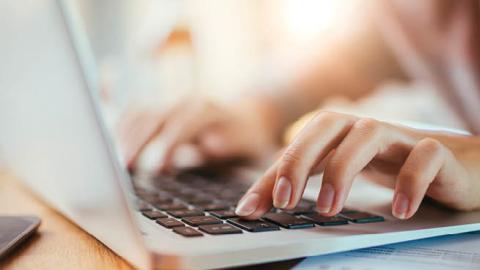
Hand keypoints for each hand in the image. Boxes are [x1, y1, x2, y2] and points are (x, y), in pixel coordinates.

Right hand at [117, 98, 279, 171]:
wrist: (251, 116)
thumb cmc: (251, 139)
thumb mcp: (250, 144)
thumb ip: (231, 145)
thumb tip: (208, 145)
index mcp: (209, 110)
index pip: (183, 122)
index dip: (169, 143)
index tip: (158, 166)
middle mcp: (187, 103)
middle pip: (154, 116)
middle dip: (138, 141)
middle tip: (124, 167)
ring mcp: (172, 106)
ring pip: (140, 114)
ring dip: (125, 136)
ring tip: (115, 163)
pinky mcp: (162, 113)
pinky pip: (134, 115)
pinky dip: (120, 128)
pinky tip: (111, 145)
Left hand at [235, 112, 479, 219]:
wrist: (456, 163)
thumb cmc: (391, 165)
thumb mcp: (341, 173)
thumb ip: (299, 184)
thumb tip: (250, 206)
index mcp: (340, 133)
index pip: (297, 146)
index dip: (270, 175)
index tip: (250, 209)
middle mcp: (365, 128)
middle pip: (327, 125)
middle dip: (300, 159)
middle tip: (285, 200)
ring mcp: (401, 137)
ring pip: (369, 133)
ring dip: (344, 169)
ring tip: (328, 209)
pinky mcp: (437, 151)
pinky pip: (425, 156)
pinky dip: (411, 181)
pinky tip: (400, 209)